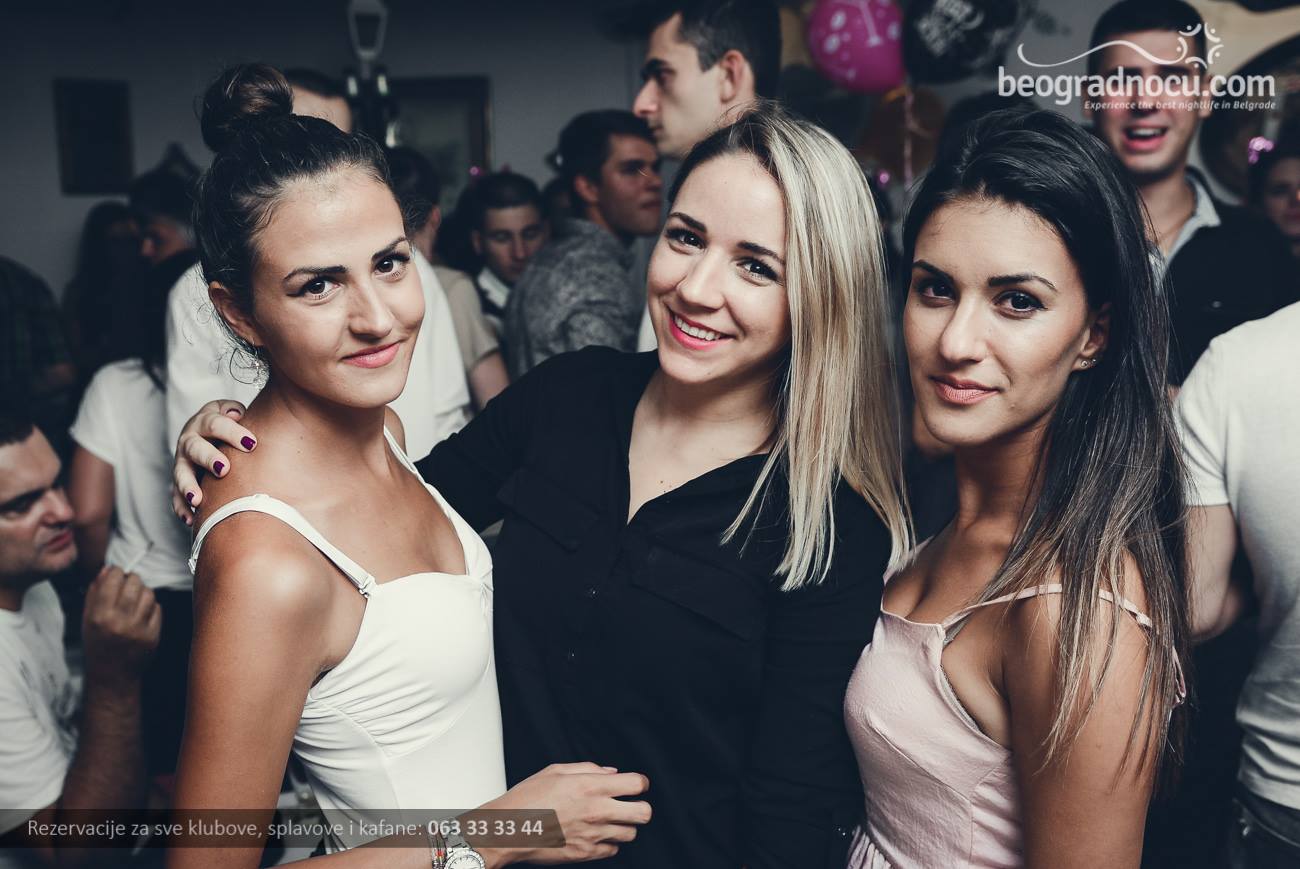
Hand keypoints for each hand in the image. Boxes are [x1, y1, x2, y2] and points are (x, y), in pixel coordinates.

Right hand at [82, 566, 161, 680]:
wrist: (112, 676)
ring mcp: (139, 629)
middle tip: (127, 586)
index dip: (116, 572)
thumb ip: (94, 593)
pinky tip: (142, 614)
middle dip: (131, 579)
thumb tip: (107, 569)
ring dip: (143, 592)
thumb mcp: (87, 620)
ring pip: (149, 593)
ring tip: (135, 600)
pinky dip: (151, 607)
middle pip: (134, 582)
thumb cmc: (97, 645)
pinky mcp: (153, 635)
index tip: (116, 574)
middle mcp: (119, 621)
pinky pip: (158, 609)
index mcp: (99, 616)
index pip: (113, 579)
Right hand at [171, 400, 254, 523]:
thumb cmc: (232, 423)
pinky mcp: (179, 480)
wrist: (212, 431)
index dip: (232, 432)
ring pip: (181, 473)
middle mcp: (190, 438)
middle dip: (209, 458)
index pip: (216, 424)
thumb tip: (237, 414)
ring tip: (197, 499)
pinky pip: (176, 495)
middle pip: (195, 447)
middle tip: (224, 469)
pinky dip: (182, 507)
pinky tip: (191, 519)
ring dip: (188, 486)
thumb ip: (236, 411)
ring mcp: (182, 460)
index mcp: (205, 420)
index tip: (251, 444)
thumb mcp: (234, 411)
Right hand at [479, 762, 650, 865]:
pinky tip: (594, 835)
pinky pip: (612, 850)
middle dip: (640, 808)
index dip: (639, 783)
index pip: (637, 784)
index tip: (633, 785)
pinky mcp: (586, 854)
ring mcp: (593, 835)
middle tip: (628, 805)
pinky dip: (608, 843)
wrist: (507, 831)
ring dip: (623, 826)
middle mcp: (597, 811)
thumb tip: (611, 773)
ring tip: (607, 821)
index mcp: (591, 786)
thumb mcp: (555, 771)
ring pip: (631, 834)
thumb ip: (588, 769)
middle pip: (644, 813)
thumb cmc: (527, 799)